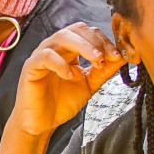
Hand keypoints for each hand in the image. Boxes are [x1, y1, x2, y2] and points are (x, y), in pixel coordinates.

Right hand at [7, 24, 125, 140]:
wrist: (42, 122)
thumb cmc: (61, 103)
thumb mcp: (89, 85)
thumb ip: (104, 71)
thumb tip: (123, 57)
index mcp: (69, 50)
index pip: (88, 33)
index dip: (104, 41)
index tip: (117, 55)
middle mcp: (56, 48)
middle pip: (76, 30)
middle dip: (95, 41)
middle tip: (107, 57)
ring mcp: (42, 55)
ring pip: (62, 37)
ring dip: (83, 46)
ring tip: (96, 60)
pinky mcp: (31, 67)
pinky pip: (45, 56)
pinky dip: (60, 63)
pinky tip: (70, 76)